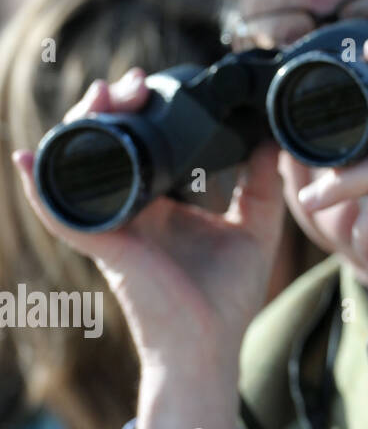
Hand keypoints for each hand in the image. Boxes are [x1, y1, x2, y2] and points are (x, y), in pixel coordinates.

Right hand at [12, 69, 285, 428]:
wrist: (210, 347)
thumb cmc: (227, 297)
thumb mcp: (254, 228)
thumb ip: (261, 184)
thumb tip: (274, 137)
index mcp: (161, 204)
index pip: (142, 146)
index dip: (139, 111)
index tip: (151, 81)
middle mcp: (132, 210)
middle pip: (106, 147)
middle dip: (110, 106)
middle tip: (131, 82)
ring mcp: (114, 227)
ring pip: (81, 167)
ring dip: (84, 127)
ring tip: (101, 96)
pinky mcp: (104, 248)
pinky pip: (64, 213)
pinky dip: (42, 186)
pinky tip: (31, 158)